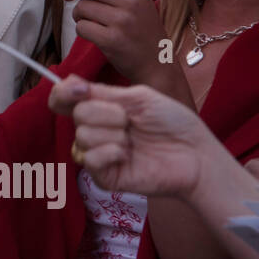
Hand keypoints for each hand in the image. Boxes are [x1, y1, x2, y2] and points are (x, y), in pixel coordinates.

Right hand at [55, 79, 213, 197]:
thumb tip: (70, 82)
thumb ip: (103, 92)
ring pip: (82, 136)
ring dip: (113, 135)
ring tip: (134, 141)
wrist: (195, 154)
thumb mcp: (139, 97)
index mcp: (101, 108)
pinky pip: (90, 160)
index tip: (80, 89)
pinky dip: (111, 153)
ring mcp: (99, 154)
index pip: (63, 99)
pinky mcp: (104, 177)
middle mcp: (96, 130)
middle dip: (107, 113)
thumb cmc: (173, 123)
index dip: (63, 92)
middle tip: (131, 121)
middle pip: (77, 114)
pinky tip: (129, 155)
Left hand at [64, 0, 166, 85]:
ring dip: (78, 14)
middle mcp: (131, 3)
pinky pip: (81, 27)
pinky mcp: (111, 40)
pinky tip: (92, 33)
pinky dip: (81, 29)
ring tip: (88, 20)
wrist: (156, 65)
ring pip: (82, 7)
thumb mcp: (139, 4)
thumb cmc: (143, 33)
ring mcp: (121, 22)